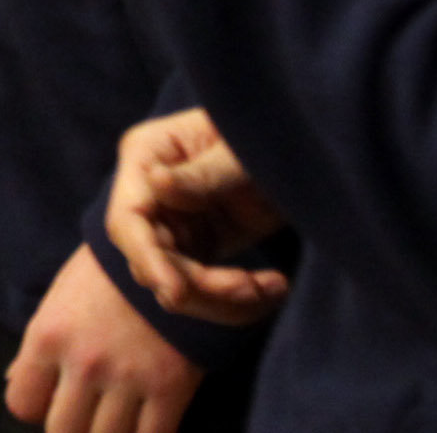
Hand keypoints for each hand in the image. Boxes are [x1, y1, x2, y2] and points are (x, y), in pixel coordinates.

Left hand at [6, 242, 205, 432]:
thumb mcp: (60, 300)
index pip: (22, 403)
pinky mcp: (171, 387)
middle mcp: (84, 362)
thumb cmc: (105, 275)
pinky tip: (146, 425)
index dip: (36, 405)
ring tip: (115, 421)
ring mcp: (128, 377)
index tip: (52, 399)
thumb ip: (36, 347)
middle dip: (72, 428)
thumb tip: (12, 382)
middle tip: (87, 416)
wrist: (170, 252)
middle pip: (63, 431)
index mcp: (48, 336)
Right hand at [108, 110, 287, 324]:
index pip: (128, 219)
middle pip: (151, 262)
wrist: (308, 148)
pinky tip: (275, 287)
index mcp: (148, 155)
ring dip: (224, 300)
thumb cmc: (273, 135)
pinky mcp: (200, 245)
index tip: (175, 292)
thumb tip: (154, 181)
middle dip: (200, 286)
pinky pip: (206, 291)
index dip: (147, 259)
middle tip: (250, 286)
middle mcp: (151, 192)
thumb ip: (202, 173)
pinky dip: (240, 301)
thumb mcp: (242, 153)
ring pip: (177, 286)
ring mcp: (173, 221)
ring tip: (274, 286)